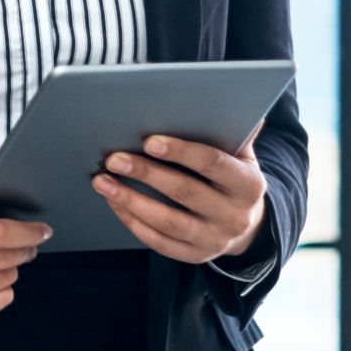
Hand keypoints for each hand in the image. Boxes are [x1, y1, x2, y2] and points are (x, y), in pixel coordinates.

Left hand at [92, 134, 266, 263]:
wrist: (247, 225)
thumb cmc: (233, 176)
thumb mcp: (241, 154)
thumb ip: (234, 129)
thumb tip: (233, 95)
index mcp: (248, 184)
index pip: (213, 163)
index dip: (181, 151)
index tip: (148, 140)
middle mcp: (235, 215)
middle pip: (185, 192)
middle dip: (146, 173)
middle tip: (113, 158)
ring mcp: (215, 240)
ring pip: (167, 221)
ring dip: (130, 200)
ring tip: (101, 181)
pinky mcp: (194, 255)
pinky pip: (159, 241)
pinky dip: (132, 221)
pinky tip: (113, 202)